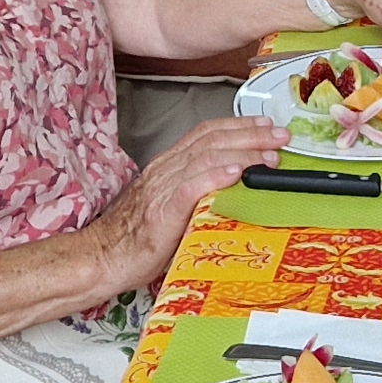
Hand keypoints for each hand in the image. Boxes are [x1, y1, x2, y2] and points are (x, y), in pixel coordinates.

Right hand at [94, 117, 288, 285]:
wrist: (101, 257)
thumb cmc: (136, 238)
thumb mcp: (172, 205)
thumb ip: (198, 190)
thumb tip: (238, 185)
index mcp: (168, 165)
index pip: (207, 133)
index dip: (239, 125)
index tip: (268, 125)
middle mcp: (166, 170)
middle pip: (213, 140)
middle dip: (251, 134)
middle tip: (280, 135)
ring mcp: (162, 189)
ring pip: (207, 157)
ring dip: (243, 151)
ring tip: (269, 154)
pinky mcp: (160, 212)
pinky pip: (190, 187)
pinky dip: (215, 176)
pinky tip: (236, 173)